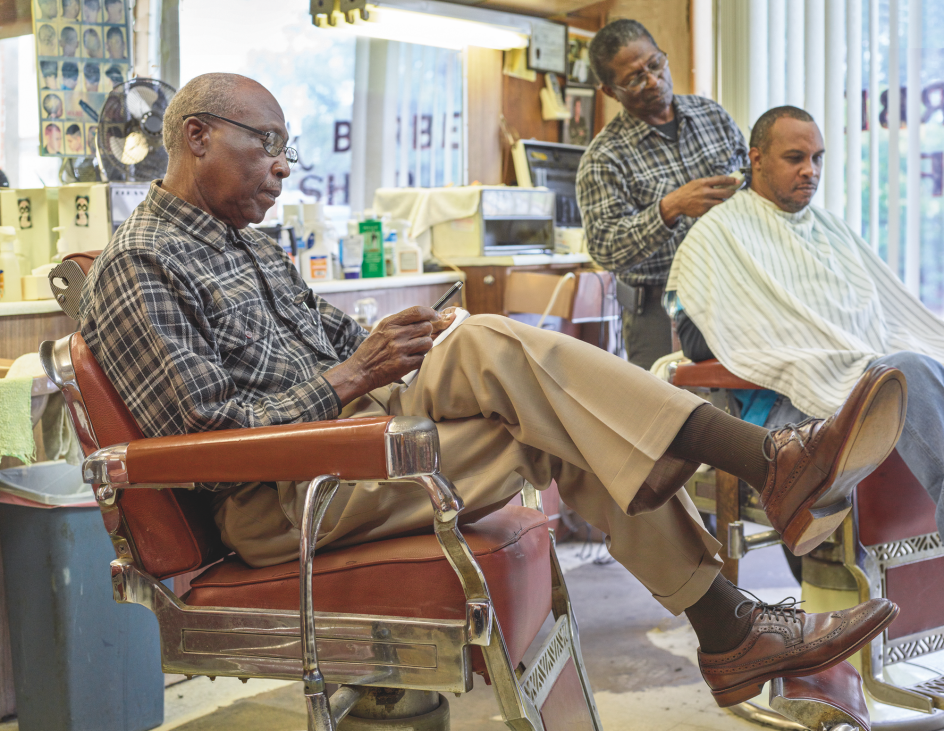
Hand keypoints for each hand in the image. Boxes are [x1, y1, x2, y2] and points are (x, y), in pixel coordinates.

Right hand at [323, 306, 454, 405]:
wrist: (360, 371)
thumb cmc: (371, 350)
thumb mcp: (381, 330)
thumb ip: (400, 324)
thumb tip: (426, 319)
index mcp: (389, 323)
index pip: (417, 311)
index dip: (430, 313)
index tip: (436, 316)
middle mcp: (395, 334)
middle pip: (426, 327)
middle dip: (426, 333)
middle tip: (419, 339)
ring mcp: (400, 349)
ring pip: (428, 343)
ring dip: (424, 347)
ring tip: (414, 351)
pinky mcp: (403, 364)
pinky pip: (423, 358)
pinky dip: (420, 360)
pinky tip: (411, 360)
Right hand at [659, 175, 738, 225]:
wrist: (677, 202)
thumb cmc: (688, 191)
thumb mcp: (697, 183)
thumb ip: (709, 183)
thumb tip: (724, 182)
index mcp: (704, 183)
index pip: (721, 180)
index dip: (731, 180)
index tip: (738, 181)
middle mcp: (705, 192)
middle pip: (725, 192)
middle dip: (733, 193)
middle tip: (735, 193)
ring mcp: (705, 202)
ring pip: (722, 202)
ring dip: (726, 201)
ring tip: (727, 200)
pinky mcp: (704, 211)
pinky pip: (715, 209)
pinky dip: (718, 208)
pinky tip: (718, 207)